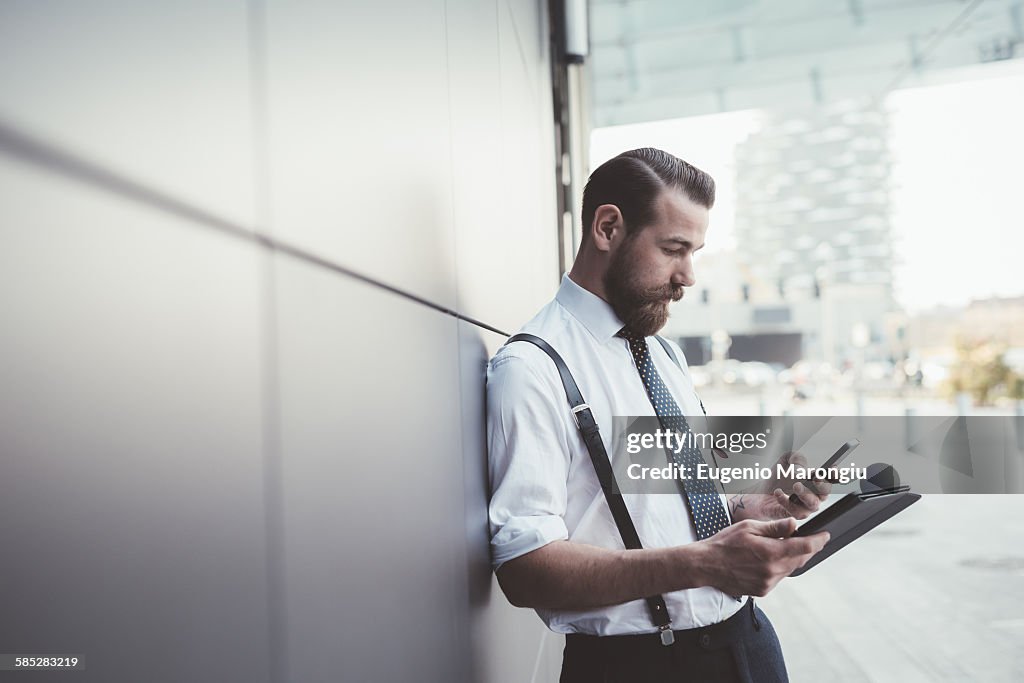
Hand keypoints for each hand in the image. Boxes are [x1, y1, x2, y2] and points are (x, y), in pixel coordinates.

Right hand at [700, 517, 829, 596]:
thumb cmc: (724, 543)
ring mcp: (767, 583)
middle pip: (800, 560)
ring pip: (790, 569)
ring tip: (784, 547)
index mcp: (770, 552)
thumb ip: (774, 528)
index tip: (825, 536)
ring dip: (792, 558)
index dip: (818, 541)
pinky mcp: (762, 590)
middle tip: (810, 539)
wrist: (706, 565)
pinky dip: (780, 567)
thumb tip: (794, 524)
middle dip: (807, 549)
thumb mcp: (749, 528)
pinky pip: (779, 577)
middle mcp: (772, 571)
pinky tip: (770, 559)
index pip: (804, 547)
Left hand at [736, 452, 831, 520]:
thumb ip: (796, 458)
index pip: (831, 478)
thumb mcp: (786, 461)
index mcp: (816, 480)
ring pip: (813, 504)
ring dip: (806, 494)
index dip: (835, 475)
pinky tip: (778, 493)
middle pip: (825, 492)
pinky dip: (786, 501)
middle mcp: (814, 495)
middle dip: (822, 485)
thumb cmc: (777, 478)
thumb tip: (801, 468)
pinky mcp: (794, 515)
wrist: (760, 493)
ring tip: (796, 485)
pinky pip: (795, 511)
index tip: (833, 469)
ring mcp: (806, 507)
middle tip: (815, 477)